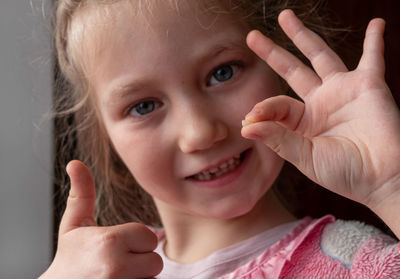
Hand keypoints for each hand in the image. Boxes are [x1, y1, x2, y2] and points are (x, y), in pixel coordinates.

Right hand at [40, 160, 162, 278]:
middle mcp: (116, 267)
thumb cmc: (69, 259)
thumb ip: (81, 193)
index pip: (149, 237)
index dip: (135, 241)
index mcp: (108, 242)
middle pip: (155, 261)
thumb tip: (75, 162)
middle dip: (140, 262)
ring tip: (116, 277)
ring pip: (152, 278)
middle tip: (115, 263)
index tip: (115, 246)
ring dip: (140, 277)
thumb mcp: (73, 225)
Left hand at [241, 10, 399, 210]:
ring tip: (286, 16)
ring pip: (320, 56)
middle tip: (252, 36)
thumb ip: (277, 138)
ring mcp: (343, 91)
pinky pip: (372, 58)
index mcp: (303, 122)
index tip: (249, 118)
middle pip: (292, 70)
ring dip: (304, 36)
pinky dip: (374, 40)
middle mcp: (321, 102)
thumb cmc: (345, 173)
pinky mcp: (369, 85)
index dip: (262, 108)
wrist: (382, 178)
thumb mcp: (305, 157)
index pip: (277, 103)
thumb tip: (245, 125)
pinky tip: (376, 23)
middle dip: (273, 52)